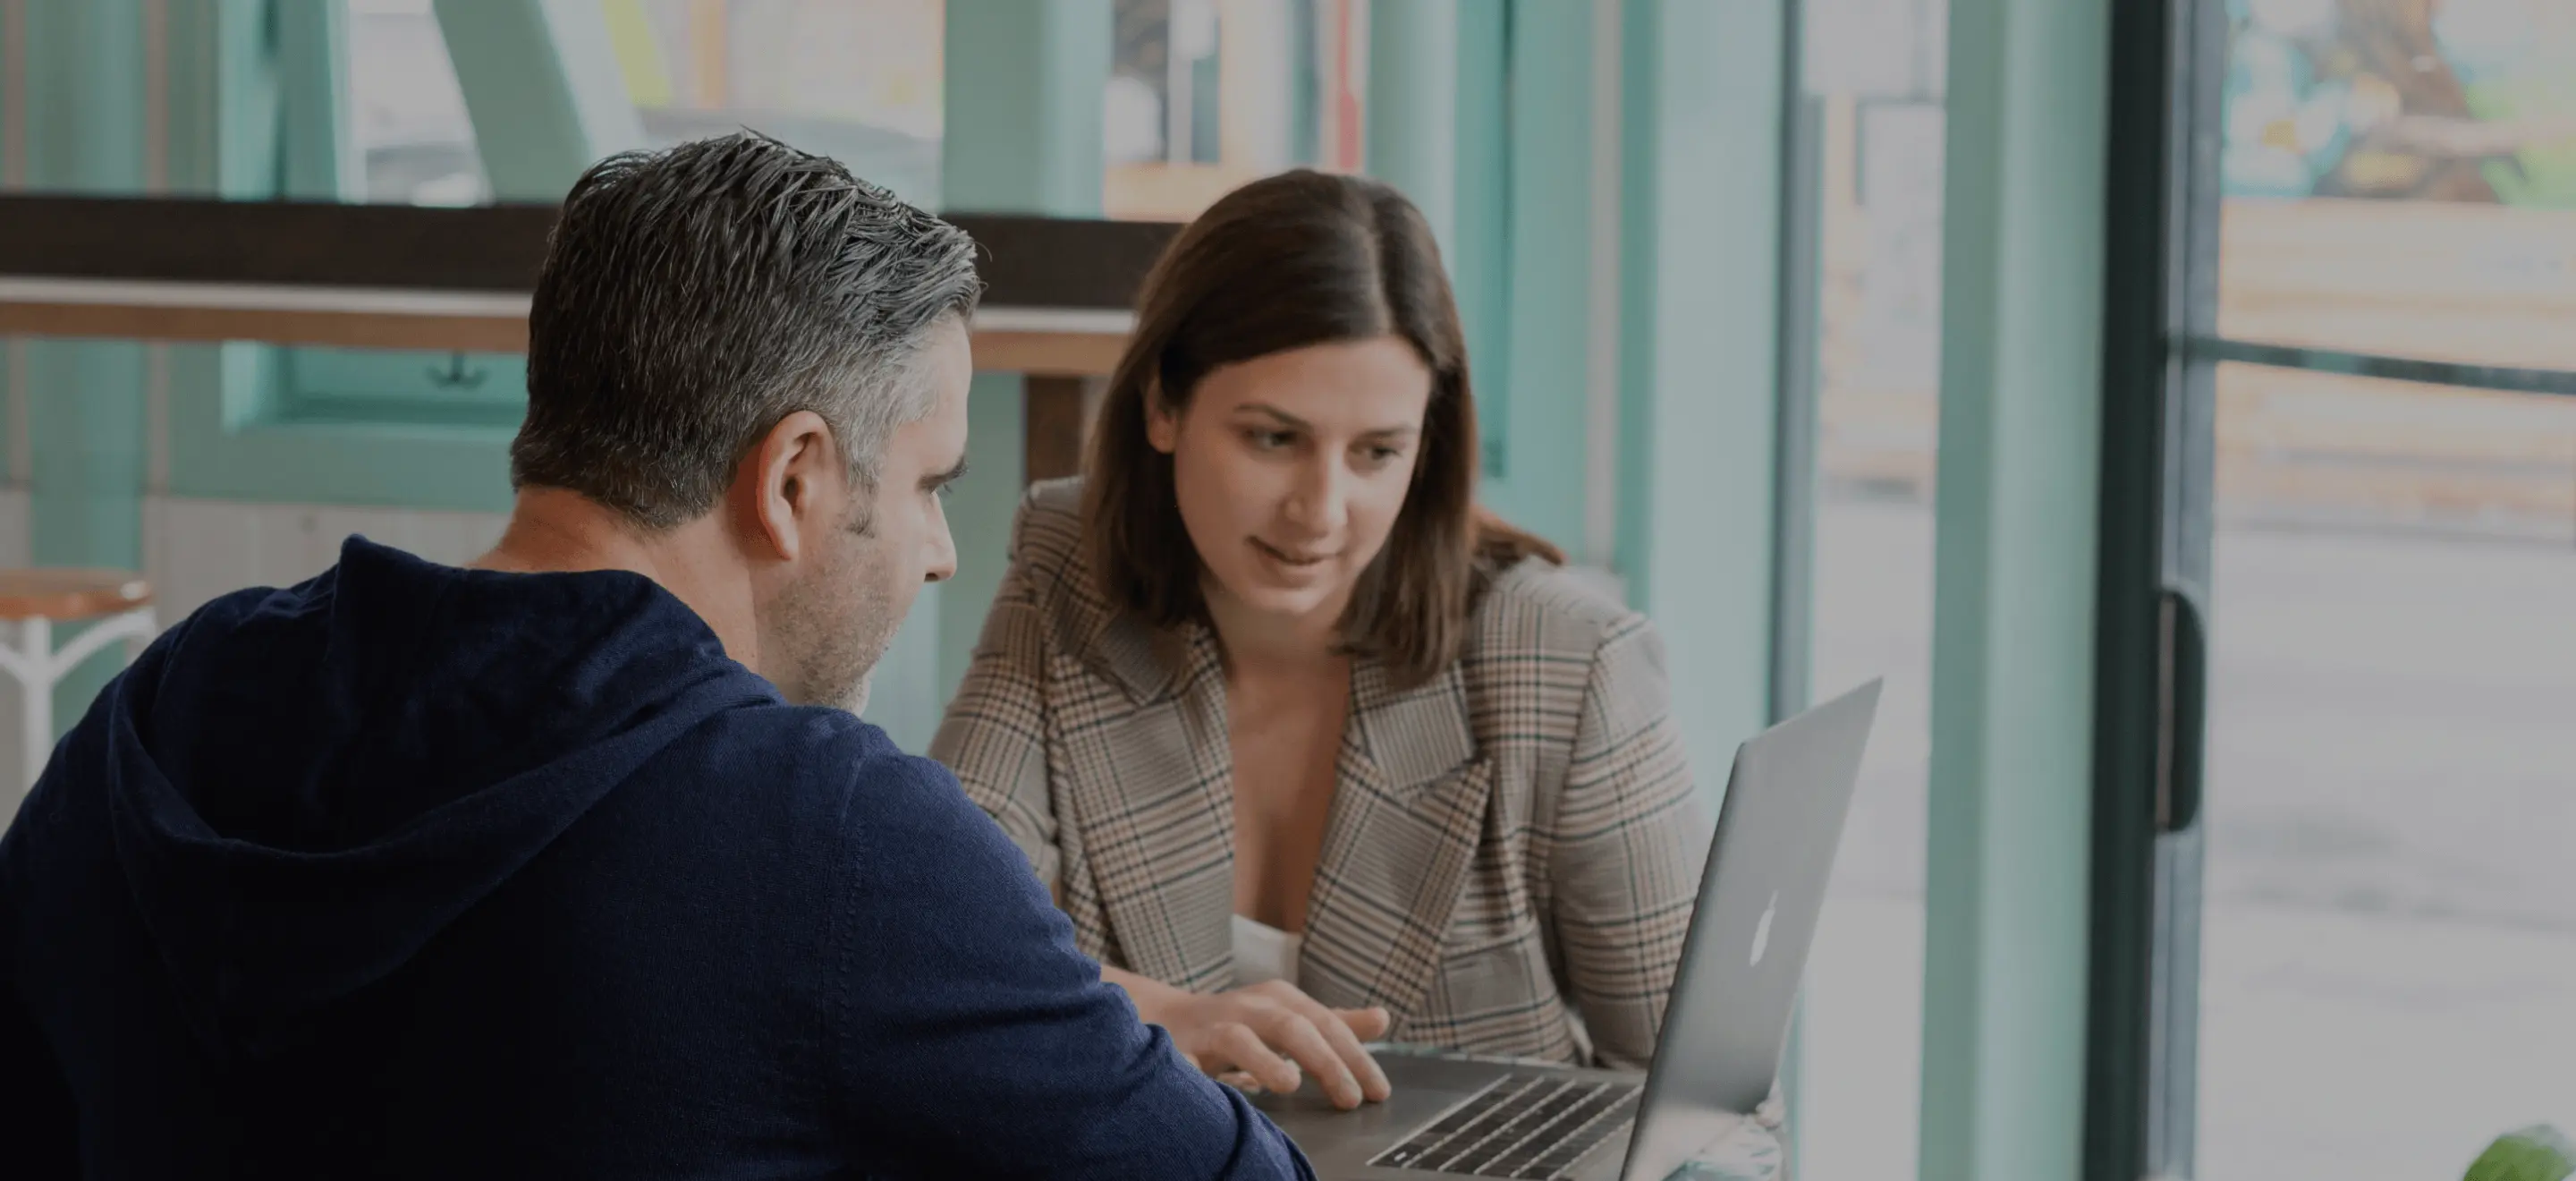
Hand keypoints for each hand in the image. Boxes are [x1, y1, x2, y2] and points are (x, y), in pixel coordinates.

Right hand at [1114, 972, 1392, 1109]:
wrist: (1170, 1018)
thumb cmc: (1241, 1023)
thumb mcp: (1290, 1017)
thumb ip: (1335, 1023)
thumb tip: (1383, 1019)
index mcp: (1281, 1000)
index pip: (1328, 1025)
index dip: (1356, 1058)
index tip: (1378, 1091)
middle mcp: (1250, 1007)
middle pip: (1293, 1028)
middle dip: (1325, 1062)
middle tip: (1350, 1098)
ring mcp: (1214, 1026)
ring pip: (1240, 1039)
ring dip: (1265, 1061)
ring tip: (1289, 1084)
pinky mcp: (1181, 1047)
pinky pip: (1188, 1062)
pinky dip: (1200, 1076)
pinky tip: (1215, 1093)